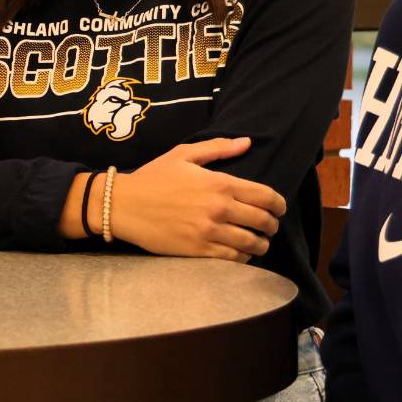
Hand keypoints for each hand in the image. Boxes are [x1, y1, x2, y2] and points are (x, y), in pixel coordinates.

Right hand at [107, 138, 284, 260]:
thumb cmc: (152, 178)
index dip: (279, 205)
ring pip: (252, 244)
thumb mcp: (183, 155)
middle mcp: (219, 208)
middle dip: (272, 226)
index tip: (278, 208)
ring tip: (258, 243)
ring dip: (260, 244)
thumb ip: (218, 148)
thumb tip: (247, 143)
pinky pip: (232, 259)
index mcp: (220, 183)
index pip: (266, 196)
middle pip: (264, 222)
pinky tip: (239, 254)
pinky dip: (242, 258)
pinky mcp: (198, 251)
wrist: (122, 205)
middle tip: (269, 227)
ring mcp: (209, 232)